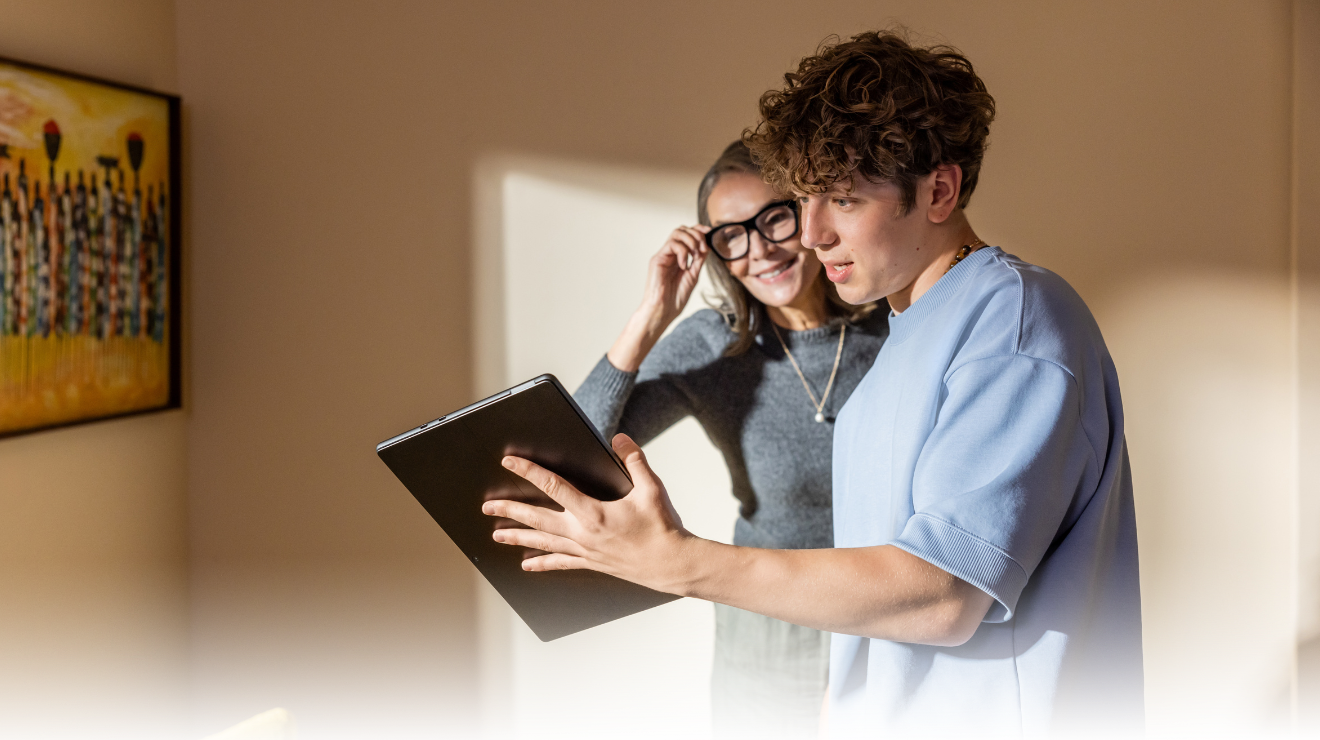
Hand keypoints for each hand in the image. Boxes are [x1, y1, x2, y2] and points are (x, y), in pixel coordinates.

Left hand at [480, 433, 695, 594]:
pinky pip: (560, 563)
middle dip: (510, 510)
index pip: (553, 486)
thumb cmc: (663, 527)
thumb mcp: (651, 488)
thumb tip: (619, 438)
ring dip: (518, 537)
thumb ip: (634, 460)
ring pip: (543, 542)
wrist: (673, 564)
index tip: (510, 462)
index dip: (529, 472)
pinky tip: (525, 565)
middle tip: (487, 506)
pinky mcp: (592, 563)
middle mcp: (583, 533)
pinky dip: (541, 563)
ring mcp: (585, 551)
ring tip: (495, 534)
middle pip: (537, 518)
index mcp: (594, 512)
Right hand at [607, 226, 708, 371]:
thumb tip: (708, 245)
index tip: (710, 232)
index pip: (687, 235)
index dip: (699, 230)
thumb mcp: (693, 275)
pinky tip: (684, 265)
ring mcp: (663, 255)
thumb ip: (699, 260)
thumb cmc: (675, 298)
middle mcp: (670, 254)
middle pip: (682, 229)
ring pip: (676, 233)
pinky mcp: (657, 259)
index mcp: (678, 257)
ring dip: (690, 240)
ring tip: (695, 254)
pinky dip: (682, 252)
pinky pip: (671, 245)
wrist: (663, 310)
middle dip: (696, 234)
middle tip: (703, 248)